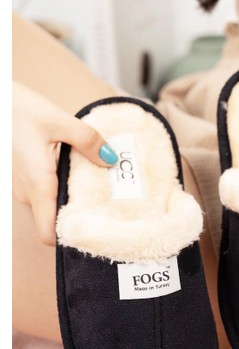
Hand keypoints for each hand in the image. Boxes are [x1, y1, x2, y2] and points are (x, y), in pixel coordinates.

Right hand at [13, 82, 117, 244]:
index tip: (94, 231)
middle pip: (54, 223)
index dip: (69, 238)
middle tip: (108, 207)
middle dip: (79, 218)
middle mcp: (28, 192)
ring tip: (98, 188)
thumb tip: (110, 159)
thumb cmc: (18, 109)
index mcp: (38, 184)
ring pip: (50, 208)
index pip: (48, 234)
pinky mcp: (25, 177)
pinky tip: (81, 175)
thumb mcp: (59, 120)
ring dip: (72, 202)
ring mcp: (24, 186)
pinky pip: (46, 194)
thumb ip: (87, 141)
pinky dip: (63, 190)